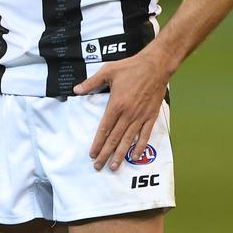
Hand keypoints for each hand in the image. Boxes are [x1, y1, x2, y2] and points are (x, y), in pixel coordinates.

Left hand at [74, 46, 173, 170]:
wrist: (156, 66)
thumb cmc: (131, 67)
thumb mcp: (107, 71)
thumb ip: (91, 82)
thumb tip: (76, 89)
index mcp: (116, 105)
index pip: (104, 129)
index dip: (98, 143)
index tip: (92, 154)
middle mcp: (128, 114)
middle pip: (114, 138)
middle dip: (106, 154)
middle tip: (98, 166)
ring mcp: (141, 117)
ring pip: (128, 140)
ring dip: (121, 155)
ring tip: (114, 166)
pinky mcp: (151, 116)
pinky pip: (145, 135)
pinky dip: (140, 146)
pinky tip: (135, 156)